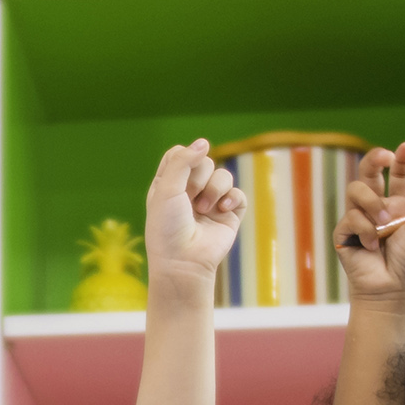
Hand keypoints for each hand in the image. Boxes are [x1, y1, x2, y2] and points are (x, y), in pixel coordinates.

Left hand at [144, 139, 241, 289]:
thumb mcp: (166, 189)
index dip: (184, 159)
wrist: (184, 262)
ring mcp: (211, 202)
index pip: (181, 154)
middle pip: (204, 161)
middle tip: (189, 199)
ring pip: (223, 175)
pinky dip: (232, 198)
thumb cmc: (168, 228)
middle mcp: (190, 191)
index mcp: (169, 184)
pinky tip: (223, 209)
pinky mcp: (229, 215)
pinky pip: (238, 193)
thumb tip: (204, 142)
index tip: (178, 176)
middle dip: (198, 177)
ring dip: (214, 189)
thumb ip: (183, 161)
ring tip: (203, 210)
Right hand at [337, 143, 404, 306]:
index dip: (401, 158)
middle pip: (369, 172)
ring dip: (372, 203)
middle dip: (375, 159)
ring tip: (384, 222)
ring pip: (356, 189)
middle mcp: (378, 206)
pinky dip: (365, 230)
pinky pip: (350, 216)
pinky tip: (373, 246)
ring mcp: (359, 217)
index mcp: (400, 202)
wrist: (393, 290)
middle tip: (385, 157)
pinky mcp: (345, 231)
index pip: (398, 173)